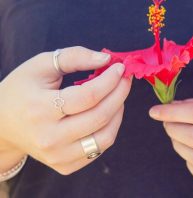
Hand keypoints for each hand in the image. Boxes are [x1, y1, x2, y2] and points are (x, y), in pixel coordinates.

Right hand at [0, 46, 131, 174]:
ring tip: (117, 97)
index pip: (88, 96)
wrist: (3, 125)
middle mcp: (50, 138)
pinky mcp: (65, 165)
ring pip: (105, 137)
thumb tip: (106, 59)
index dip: (110, 80)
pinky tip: (106, 114)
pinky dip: (109, 129)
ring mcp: (58, 156)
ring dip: (118, 113)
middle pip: (100, 117)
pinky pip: (99, 149)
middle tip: (125, 79)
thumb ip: (74, 57)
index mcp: (40, 109)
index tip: (119, 68)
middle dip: (120, 94)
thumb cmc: (23, 90)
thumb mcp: (41, 65)